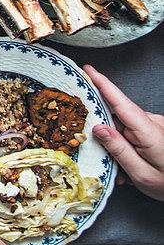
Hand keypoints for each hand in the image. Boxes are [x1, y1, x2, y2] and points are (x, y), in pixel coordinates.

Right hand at [84, 64, 163, 200]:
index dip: (104, 85)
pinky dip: (129, 148)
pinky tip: (132, 164)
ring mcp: (156, 125)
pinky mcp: (156, 129)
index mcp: (150, 132)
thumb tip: (99, 128)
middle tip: (108, 160)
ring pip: (124, 128)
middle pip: (118, 119)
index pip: (122, 103)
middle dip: (108, 138)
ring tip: (124, 170)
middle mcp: (154, 123)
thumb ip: (119, 150)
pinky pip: (133, 133)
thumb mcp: (141, 174)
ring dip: (120, 147)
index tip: (89, 70)